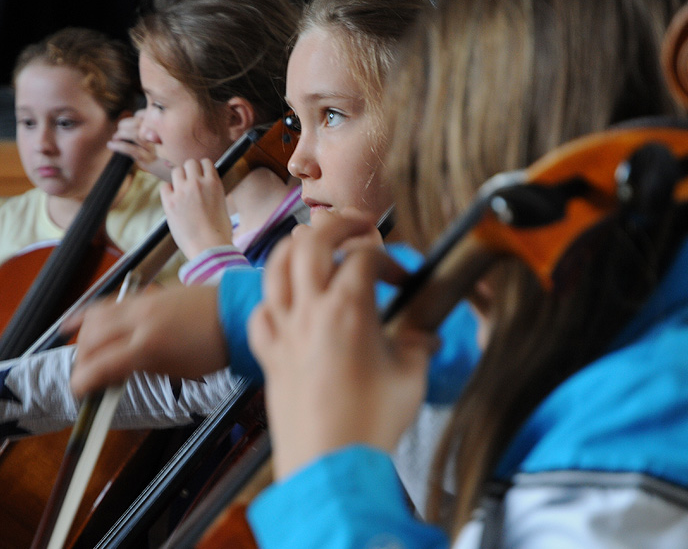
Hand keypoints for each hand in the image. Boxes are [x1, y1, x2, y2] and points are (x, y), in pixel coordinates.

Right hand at [69, 284, 227, 397]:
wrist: (234, 312)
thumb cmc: (212, 347)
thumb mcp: (179, 370)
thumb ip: (145, 368)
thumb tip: (119, 371)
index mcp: (149, 346)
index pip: (103, 365)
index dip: (84, 381)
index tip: (79, 391)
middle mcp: (140, 321)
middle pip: (93, 340)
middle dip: (82, 361)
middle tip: (84, 376)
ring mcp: (142, 303)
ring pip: (96, 317)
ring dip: (83, 338)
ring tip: (83, 353)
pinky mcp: (146, 293)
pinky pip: (109, 302)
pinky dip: (89, 315)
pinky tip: (74, 323)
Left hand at [109, 110, 170, 179]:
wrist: (182, 173)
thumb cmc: (175, 156)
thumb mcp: (170, 138)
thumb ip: (157, 128)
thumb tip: (138, 118)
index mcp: (164, 128)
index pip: (144, 115)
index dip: (135, 117)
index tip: (131, 123)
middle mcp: (160, 136)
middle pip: (137, 123)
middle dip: (124, 124)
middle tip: (119, 128)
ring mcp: (155, 148)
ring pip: (133, 134)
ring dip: (120, 134)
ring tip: (115, 137)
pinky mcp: (149, 160)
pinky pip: (130, 149)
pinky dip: (118, 146)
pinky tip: (111, 145)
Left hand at [160, 159, 233, 259]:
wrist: (209, 248)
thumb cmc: (219, 232)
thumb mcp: (222, 205)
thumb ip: (212, 192)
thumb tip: (204, 188)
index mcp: (214, 183)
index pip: (205, 162)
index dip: (202, 169)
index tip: (200, 176)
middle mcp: (198, 183)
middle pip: (189, 163)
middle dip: (190, 171)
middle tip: (190, 183)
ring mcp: (183, 192)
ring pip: (176, 171)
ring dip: (179, 179)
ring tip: (181, 191)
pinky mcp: (170, 202)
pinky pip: (164, 186)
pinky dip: (168, 191)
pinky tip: (173, 200)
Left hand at [248, 211, 431, 479]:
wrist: (328, 465)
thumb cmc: (372, 424)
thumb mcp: (410, 379)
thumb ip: (417, 345)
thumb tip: (425, 335)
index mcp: (348, 311)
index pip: (364, 258)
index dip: (387, 258)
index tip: (401, 278)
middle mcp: (310, 312)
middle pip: (312, 241)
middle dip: (338, 223)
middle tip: (360, 225)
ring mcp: (284, 331)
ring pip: (277, 267)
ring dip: (297, 246)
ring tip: (316, 244)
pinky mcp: (269, 355)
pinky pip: (261, 311)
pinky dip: (274, 297)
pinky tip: (288, 301)